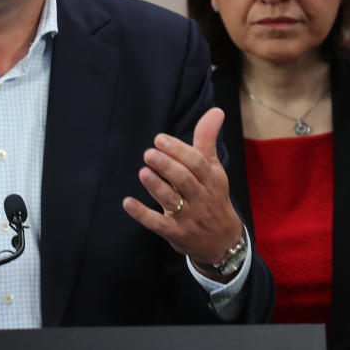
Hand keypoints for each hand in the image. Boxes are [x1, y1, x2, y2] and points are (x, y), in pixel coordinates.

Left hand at [122, 107, 242, 266]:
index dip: (179, 151)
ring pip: (172, 201)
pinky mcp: (176, 233)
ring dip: (156, 187)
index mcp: (210, 179)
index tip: (159, 139)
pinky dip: (142, 214)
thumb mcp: (213, 168)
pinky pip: (158, 224)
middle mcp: (201, 198)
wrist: (222, 239)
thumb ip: (207, 139)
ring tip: (143, 172)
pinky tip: (127, 203)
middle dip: (167, 166)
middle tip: (149, 153)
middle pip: (185, 181)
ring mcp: (188, 217)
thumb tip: (216, 110)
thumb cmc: (212, 195)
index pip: (197, 163)